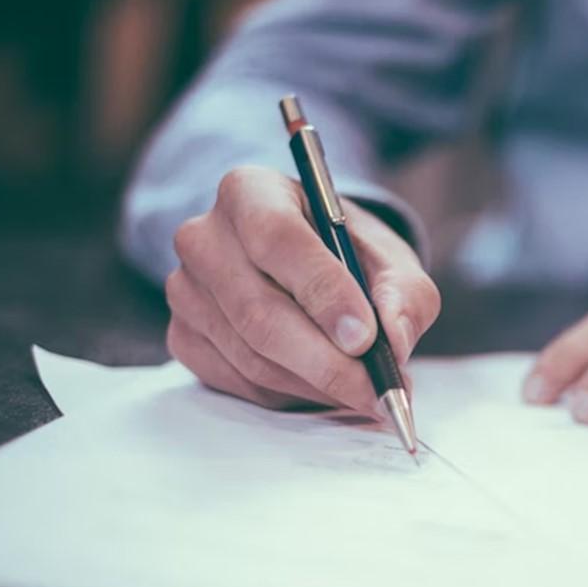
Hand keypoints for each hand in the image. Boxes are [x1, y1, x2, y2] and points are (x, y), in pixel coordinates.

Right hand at [165, 166, 439, 411]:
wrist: (306, 266)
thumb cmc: (347, 254)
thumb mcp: (390, 259)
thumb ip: (404, 294)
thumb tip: (394, 341)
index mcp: (250, 191)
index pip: (277, 238)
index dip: (323, 292)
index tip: (365, 337)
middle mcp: (204, 237)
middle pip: (259, 311)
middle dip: (326, 361)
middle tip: (377, 390)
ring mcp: (185, 290)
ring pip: (252, 356)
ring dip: (316, 384)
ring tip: (365, 392)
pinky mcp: (183, 336)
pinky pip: (239, 381)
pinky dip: (290, 395)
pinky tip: (325, 387)